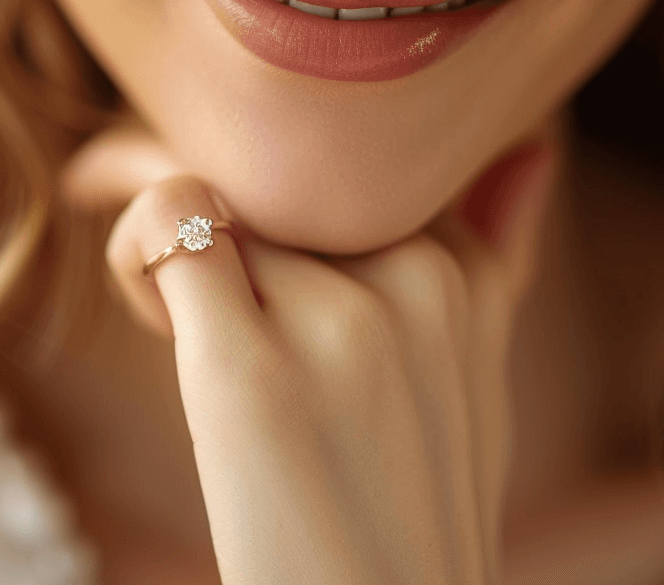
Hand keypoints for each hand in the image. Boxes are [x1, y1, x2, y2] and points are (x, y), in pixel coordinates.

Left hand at [68, 122, 554, 584]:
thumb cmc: (409, 513)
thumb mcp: (475, 384)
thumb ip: (494, 262)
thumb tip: (531, 150)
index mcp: (464, 278)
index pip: (344, 156)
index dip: (281, 191)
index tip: (241, 240)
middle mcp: (417, 281)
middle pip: (270, 169)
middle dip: (222, 217)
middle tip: (201, 295)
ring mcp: (338, 321)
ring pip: (214, 192)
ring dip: (174, 247)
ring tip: (189, 330)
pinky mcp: (247, 366)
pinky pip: (165, 222)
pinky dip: (132, 250)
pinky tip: (154, 320)